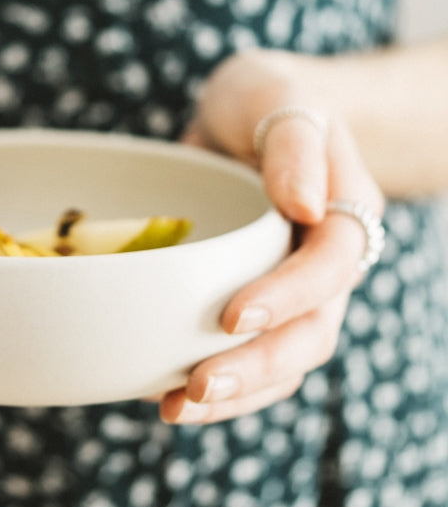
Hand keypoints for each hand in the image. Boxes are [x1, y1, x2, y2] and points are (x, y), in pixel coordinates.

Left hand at [160, 50, 383, 424]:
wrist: (248, 113)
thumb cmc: (265, 99)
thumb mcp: (277, 98)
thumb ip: (295, 144)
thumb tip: (302, 207)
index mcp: (344, 212)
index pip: (331, 267)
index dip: (288, 298)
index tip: (232, 316)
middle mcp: (324, 261)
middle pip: (311, 333)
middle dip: (256, 368)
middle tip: (194, 389)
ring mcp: (288, 285)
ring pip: (281, 358)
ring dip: (234, 391)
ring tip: (174, 409)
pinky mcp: (250, 295)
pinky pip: (244, 348)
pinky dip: (210, 373)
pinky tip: (161, 388)